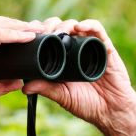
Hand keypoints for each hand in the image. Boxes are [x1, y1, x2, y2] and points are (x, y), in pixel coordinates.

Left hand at [22, 18, 135, 135]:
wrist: (112, 111)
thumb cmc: (87, 104)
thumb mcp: (62, 96)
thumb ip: (46, 89)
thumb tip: (24, 87)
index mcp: (62, 59)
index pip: (48, 39)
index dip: (39, 33)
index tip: (29, 34)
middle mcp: (75, 50)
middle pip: (60, 28)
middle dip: (50, 26)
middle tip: (42, 32)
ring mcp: (90, 46)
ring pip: (76, 25)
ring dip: (65, 24)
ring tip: (58, 31)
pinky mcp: (105, 47)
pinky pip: (98, 30)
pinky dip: (88, 24)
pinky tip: (79, 27)